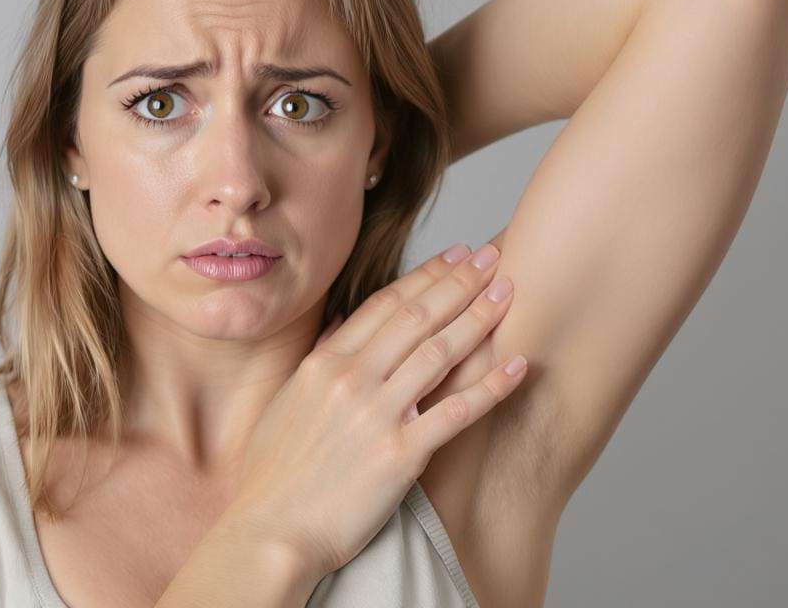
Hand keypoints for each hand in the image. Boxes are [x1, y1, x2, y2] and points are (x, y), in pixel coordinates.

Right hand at [224, 240, 526, 579]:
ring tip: (508, 293)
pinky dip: (492, 386)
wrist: (269, 530)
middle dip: (461, 282)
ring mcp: (376, 415)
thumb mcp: (285, 404)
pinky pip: (457, 412)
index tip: (455, 257)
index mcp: (323, 363)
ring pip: (440, 352)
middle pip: (418, 317)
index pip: (385, 305)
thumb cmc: (273, 475)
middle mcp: (351, 379)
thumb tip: (338, 331)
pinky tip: (518, 366)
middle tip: (493, 257)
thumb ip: (316, 365)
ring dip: (479, 318)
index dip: (426, 275)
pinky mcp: (400, 455)